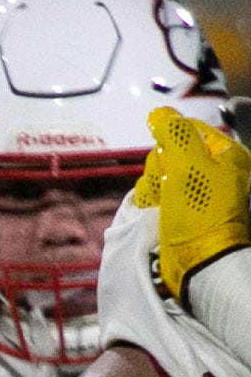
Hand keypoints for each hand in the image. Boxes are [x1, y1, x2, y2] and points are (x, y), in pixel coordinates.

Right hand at [146, 105, 250, 305]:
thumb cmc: (200, 212)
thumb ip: (174, 134)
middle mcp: (212, 170)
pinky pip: (155, 195)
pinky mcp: (178, 212)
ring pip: (158, 174)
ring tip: (161, 203)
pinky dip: (150, 202)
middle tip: (168, 184)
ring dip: (152, 186)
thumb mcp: (189, 165)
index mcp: (225, 154)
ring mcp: (194, 192)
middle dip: (160, 167)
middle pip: (170, 151)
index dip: (171, 139)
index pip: (189, 129)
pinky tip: (155, 212)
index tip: (168, 157)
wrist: (199, 262)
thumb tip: (159, 113)